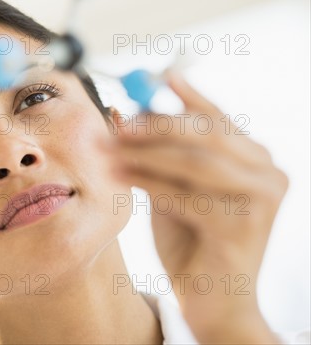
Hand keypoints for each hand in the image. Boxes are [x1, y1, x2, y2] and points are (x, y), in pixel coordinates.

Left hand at [109, 72, 287, 342]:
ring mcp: (261, 200)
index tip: (160, 74)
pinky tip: (119, 175)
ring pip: (195, 162)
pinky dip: (148, 183)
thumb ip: (157, 153)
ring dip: (144, 153)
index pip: (218, 118)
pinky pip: (187, 196)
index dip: (188, 95)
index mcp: (253, 158)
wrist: (211, 301)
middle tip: (117, 122)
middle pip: (207, 133)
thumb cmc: (190, 239)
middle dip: (155, 125)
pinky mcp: (245, 227)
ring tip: (108, 149)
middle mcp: (267, 172)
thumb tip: (123, 111)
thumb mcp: (171, 187)